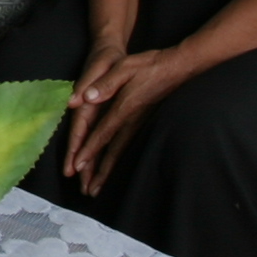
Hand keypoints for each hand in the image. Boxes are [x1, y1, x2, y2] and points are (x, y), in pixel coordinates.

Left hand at [61, 42, 191, 194]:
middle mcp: (131, 120)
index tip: (78, 166)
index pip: (103, 133)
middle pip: (112, 151)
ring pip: (119, 152)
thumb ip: (106, 83)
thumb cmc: (148, 65)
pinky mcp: (141, 122)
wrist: (177, 67)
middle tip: (88, 191)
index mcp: (124, 108)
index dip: (89, 150)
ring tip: (97, 188)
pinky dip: (116, 160)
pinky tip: (111, 168)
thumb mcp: (124, 67)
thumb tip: (88, 96)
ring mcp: (138, 123)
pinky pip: (125, 146)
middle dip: (98, 172)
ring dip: (107, 171)